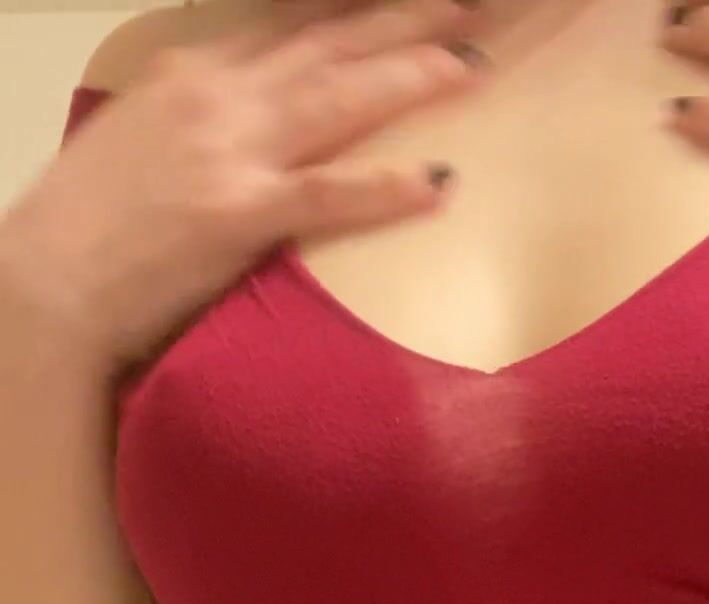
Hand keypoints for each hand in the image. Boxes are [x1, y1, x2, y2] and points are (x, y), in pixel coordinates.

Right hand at [0, 0, 487, 373]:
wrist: (47, 280)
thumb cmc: (87, 227)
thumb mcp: (139, 146)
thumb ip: (195, 128)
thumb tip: (240, 136)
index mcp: (191, 78)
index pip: (287, 31)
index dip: (351, 17)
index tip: (399, 10)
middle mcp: (216, 100)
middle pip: (327, 46)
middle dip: (401, 23)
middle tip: (464, 8)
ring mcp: (231, 154)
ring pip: (339, 99)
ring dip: (410, 76)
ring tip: (469, 65)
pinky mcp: (239, 215)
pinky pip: (329, 195)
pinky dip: (386, 188)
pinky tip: (436, 181)